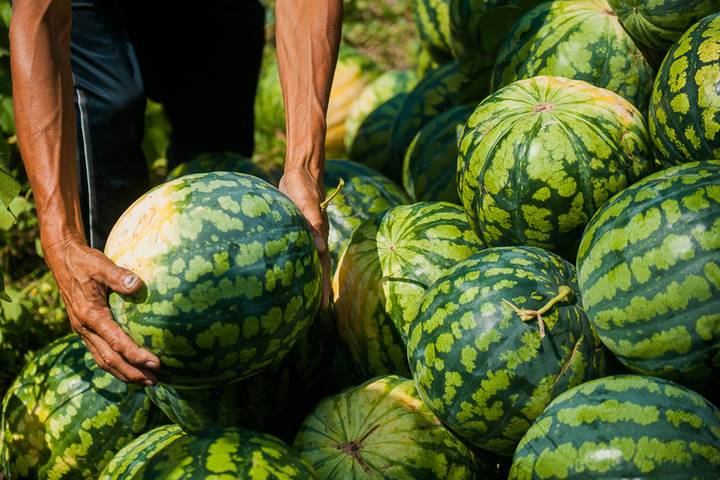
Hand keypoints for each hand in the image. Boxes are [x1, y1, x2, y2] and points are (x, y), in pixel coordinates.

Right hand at [43, 234, 159, 384]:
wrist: (62, 260)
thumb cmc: (85, 262)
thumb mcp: (102, 265)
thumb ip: (119, 276)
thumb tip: (137, 285)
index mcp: (90, 316)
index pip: (117, 342)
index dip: (136, 355)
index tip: (156, 362)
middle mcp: (85, 328)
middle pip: (109, 360)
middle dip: (132, 373)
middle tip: (155, 381)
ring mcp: (83, 331)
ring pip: (103, 360)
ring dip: (124, 373)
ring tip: (146, 381)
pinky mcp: (84, 329)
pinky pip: (99, 353)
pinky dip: (114, 364)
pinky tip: (128, 367)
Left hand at [279, 168, 330, 308]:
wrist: (301, 170)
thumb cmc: (303, 185)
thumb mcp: (307, 203)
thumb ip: (313, 223)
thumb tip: (321, 248)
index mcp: (320, 236)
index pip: (323, 267)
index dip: (323, 288)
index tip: (324, 308)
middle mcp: (316, 238)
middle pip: (317, 268)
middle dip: (316, 290)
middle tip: (313, 312)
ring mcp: (307, 233)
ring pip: (307, 260)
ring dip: (307, 277)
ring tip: (302, 296)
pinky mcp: (297, 228)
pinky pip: (298, 249)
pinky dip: (296, 262)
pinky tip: (288, 269)